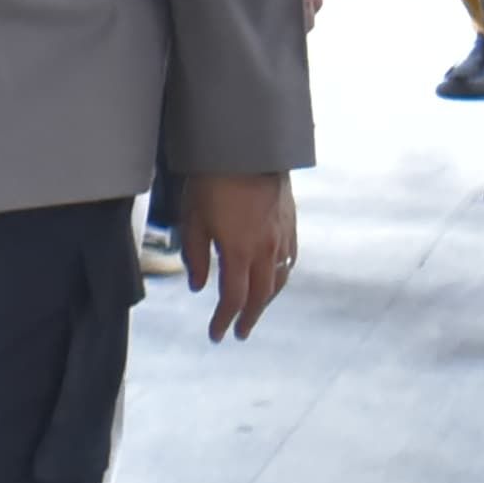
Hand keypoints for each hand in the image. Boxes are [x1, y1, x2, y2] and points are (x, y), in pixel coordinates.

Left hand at [175, 172, 298, 341]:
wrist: (247, 147)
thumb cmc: (213, 180)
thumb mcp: (193, 218)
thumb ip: (196, 256)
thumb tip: (198, 286)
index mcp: (239, 252)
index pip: (233, 299)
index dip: (224, 320)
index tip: (217, 335)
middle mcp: (265, 249)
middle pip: (261, 296)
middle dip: (249, 318)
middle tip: (240, 332)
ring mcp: (282, 236)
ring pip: (279, 280)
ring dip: (266, 300)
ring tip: (256, 310)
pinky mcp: (290, 222)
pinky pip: (290, 259)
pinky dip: (281, 276)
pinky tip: (275, 277)